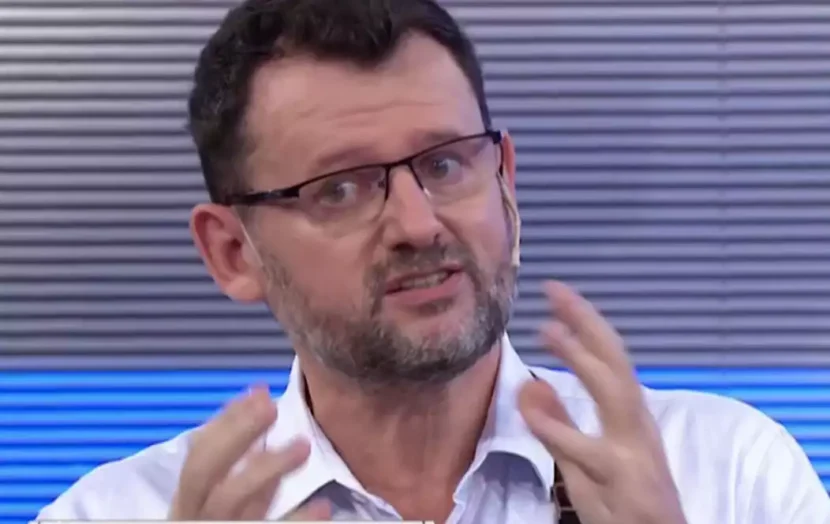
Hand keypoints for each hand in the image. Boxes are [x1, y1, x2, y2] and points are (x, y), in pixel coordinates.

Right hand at [169, 386, 330, 520]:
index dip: (226, 422)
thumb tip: (258, 395)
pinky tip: (322, 505)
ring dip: (268, 468)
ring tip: (302, 446)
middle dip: (236, 434)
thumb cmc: (220, 515)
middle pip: (204, 472)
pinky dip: (298, 519)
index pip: (198, 454)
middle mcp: (198, 513)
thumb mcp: (219, 487)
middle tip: (270, 408)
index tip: (259, 392)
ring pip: (234, 499)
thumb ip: (233, 448)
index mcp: (190, 496)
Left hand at [518, 282, 686, 523]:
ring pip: (614, 394)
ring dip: (583, 358)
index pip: (610, 360)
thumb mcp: (583, 458)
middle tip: (556, 291)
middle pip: (617, 364)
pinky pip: (586, 450)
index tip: (558, 295)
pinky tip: (530, 403)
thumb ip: (557, 423)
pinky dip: (556, 426)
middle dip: (588, 324)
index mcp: (629, 416)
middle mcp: (636, 425)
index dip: (586, 324)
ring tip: (550, 330)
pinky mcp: (622, 480)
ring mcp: (632, 451)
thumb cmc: (622, 501)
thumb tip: (532, 385)